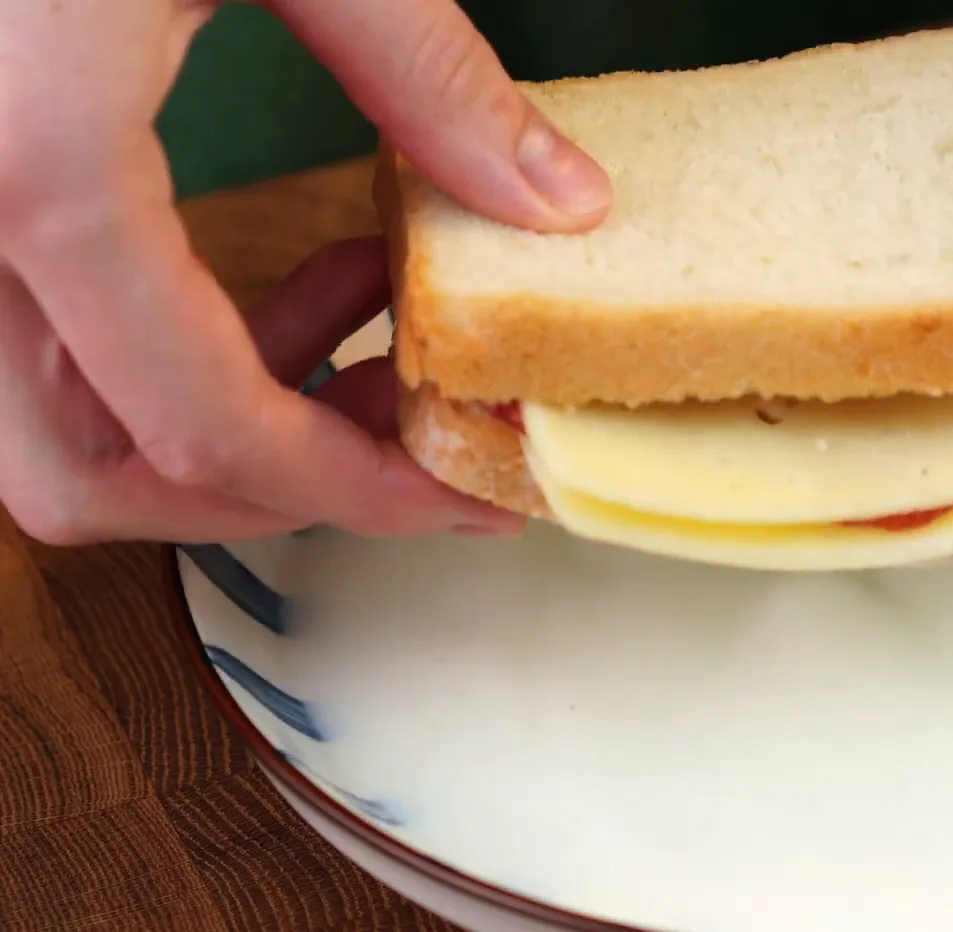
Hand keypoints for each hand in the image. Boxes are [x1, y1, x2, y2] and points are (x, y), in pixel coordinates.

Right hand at [0, 0, 613, 545]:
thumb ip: (428, 77)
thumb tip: (559, 202)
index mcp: (39, 174)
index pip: (209, 434)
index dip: (358, 491)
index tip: (467, 491)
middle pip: (97, 478)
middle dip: (272, 487)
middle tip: (418, 426)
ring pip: (50, 426)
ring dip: (221, 420)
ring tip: (372, 315)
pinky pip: (38, 336)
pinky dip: (169, 348)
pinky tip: (291, 265)